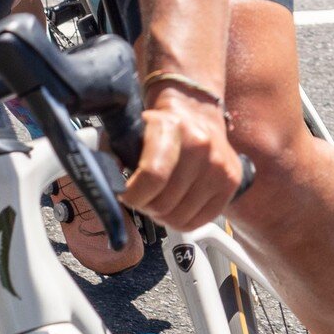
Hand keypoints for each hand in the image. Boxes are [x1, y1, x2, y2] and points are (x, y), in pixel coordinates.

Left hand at [121, 90, 242, 232]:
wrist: (195, 111)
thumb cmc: (158, 125)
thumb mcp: (131, 130)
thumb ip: (113, 155)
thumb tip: (102, 185)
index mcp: (171, 127)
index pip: (152, 176)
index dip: (132, 195)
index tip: (124, 194)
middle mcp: (201, 145)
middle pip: (164, 203)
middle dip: (144, 206)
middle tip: (138, 197)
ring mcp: (219, 165)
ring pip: (179, 218)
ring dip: (160, 216)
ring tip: (156, 201)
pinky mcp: (231, 182)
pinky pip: (198, 221)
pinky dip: (179, 221)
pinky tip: (173, 206)